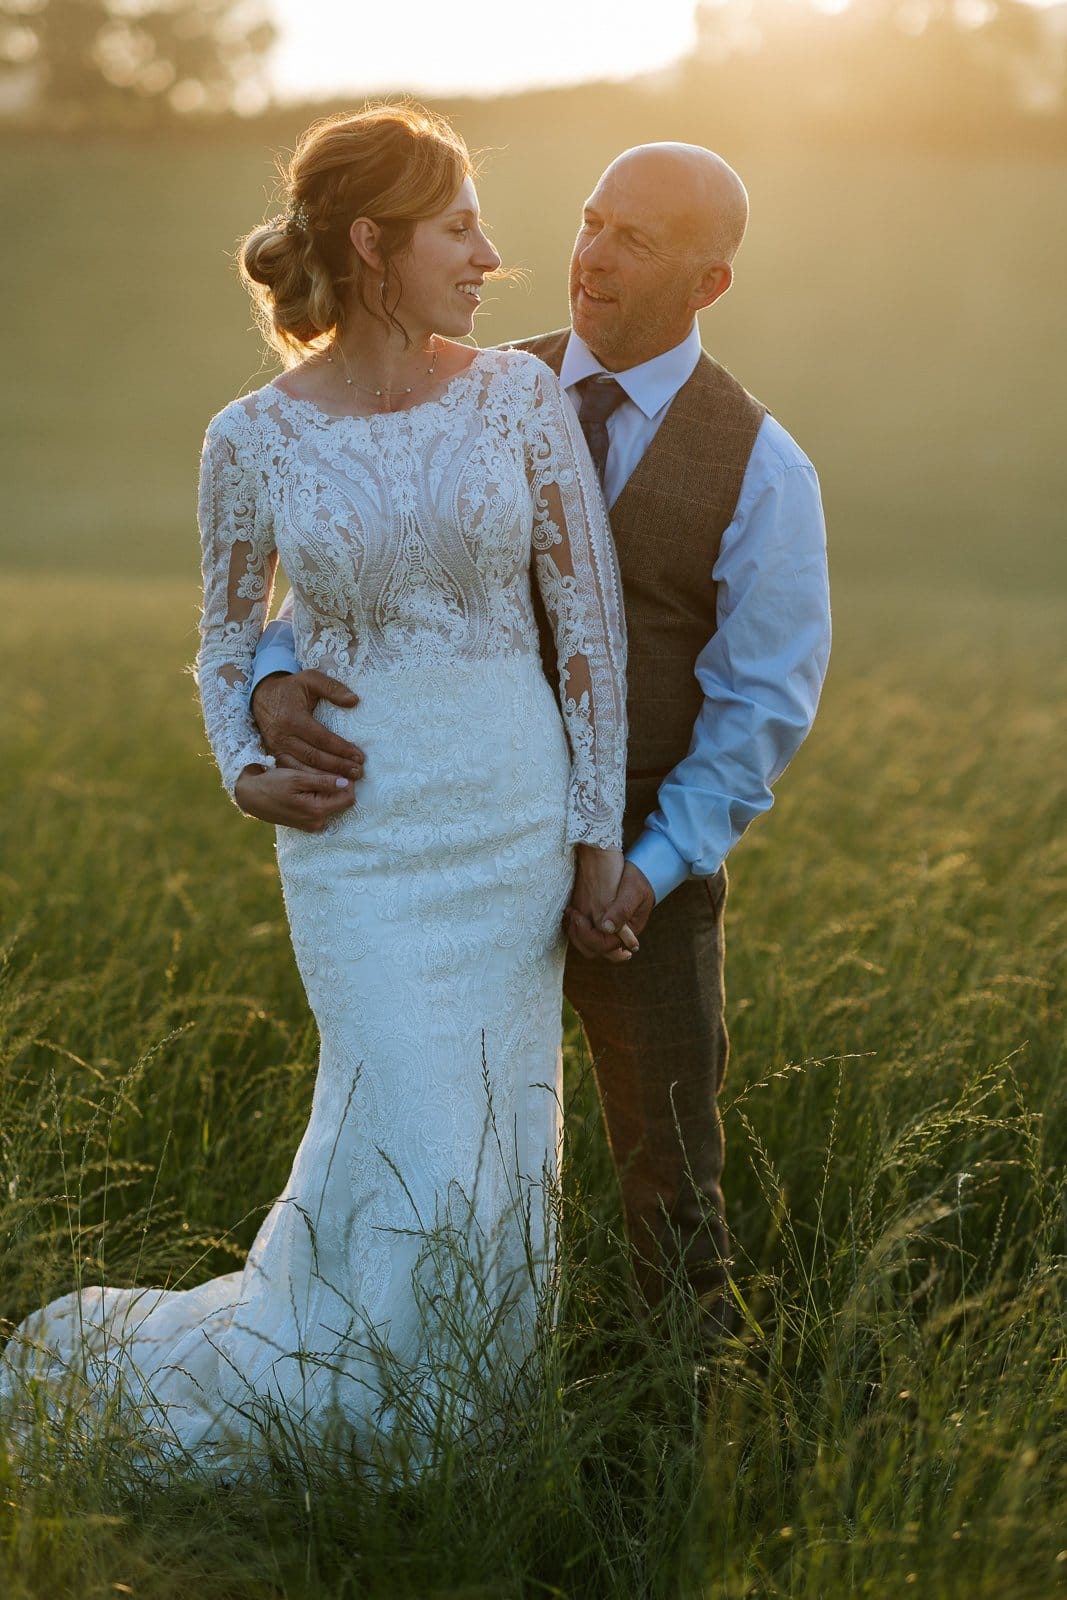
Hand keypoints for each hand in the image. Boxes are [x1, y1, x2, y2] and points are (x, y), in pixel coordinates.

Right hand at [234, 764, 355, 831]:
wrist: (250, 797)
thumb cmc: (271, 784)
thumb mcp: (297, 778)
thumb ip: (323, 781)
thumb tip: (346, 782)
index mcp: (317, 811)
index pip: (348, 798)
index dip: (347, 782)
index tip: (338, 769)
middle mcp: (318, 822)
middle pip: (341, 802)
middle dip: (337, 787)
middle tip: (321, 773)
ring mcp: (312, 825)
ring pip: (331, 805)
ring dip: (327, 792)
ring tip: (310, 780)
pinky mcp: (306, 824)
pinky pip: (321, 809)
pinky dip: (318, 798)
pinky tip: (305, 789)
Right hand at [251, 670, 363, 780]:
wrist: (262, 695)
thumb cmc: (290, 688)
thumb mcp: (310, 679)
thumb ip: (332, 688)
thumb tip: (354, 701)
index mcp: (293, 718)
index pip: (322, 738)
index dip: (342, 749)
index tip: (359, 756)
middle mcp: (283, 736)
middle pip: (314, 757)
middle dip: (338, 767)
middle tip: (358, 773)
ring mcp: (277, 748)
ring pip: (303, 768)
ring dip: (326, 778)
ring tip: (347, 782)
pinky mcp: (274, 755)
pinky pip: (293, 771)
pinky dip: (310, 780)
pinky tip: (327, 785)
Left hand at [565, 859, 653, 963]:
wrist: (635, 872)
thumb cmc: (638, 881)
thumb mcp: (634, 893)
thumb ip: (622, 910)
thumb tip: (607, 928)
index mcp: (627, 933)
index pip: (606, 947)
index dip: (590, 937)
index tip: (580, 918)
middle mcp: (615, 936)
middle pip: (592, 950)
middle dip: (579, 936)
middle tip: (574, 915)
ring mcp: (604, 930)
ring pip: (584, 944)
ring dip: (574, 932)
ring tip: (572, 912)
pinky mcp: (595, 922)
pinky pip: (580, 933)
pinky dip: (572, 926)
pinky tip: (571, 911)